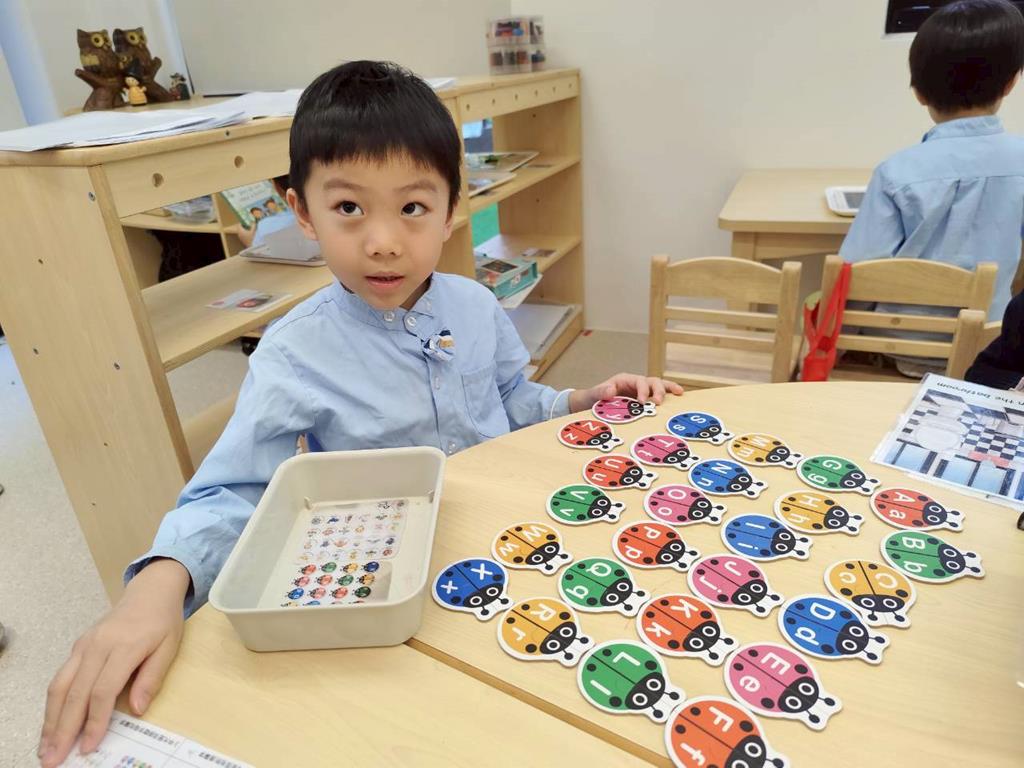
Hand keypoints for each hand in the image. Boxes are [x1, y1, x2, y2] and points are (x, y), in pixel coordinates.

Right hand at [39, 559, 189, 767]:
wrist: (150, 591)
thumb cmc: (163, 621)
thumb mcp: (169, 647)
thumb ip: (152, 678)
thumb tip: (137, 710)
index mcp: (124, 646)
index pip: (103, 690)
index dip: (94, 721)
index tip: (89, 746)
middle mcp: (98, 646)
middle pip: (75, 692)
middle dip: (62, 729)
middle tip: (53, 758)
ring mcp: (84, 645)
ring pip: (60, 685)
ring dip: (50, 719)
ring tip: (45, 747)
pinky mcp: (78, 646)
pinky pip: (61, 677)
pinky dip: (52, 703)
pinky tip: (51, 722)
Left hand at [568, 372, 683, 412]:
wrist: (590, 404)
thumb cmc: (592, 398)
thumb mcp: (593, 395)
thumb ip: (600, 392)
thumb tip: (611, 389)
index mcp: (624, 380)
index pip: (638, 381)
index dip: (643, 390)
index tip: (643, 402)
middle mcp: (635, 383)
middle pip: (652, 381)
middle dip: (658, 390)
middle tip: (659, 402)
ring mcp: (641, 391)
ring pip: (659, 385)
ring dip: (668, 389)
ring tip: (679, 393)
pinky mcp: (644, 400)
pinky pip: (658, 396)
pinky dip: (668, 396)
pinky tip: (679, 398)